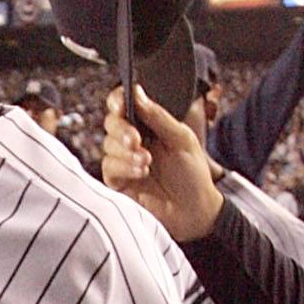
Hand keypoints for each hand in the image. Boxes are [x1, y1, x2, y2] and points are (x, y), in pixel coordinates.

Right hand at [102, 86, 222, 241]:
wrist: (195, 211)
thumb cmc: (192, 175)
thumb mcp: (181, 139)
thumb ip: (158, 116)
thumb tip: (137, 92)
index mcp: (149, 124)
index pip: (125, 104)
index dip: (118, 100)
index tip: (120, 104)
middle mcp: (134, 139)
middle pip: (112, 122)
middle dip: (122, 129)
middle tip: (136, 139)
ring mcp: (124, 160)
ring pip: (108, 144)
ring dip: (127, 152)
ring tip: (147, 162)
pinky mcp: (118, 181)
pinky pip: (109, 167)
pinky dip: (124, 167)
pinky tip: (142, 173)